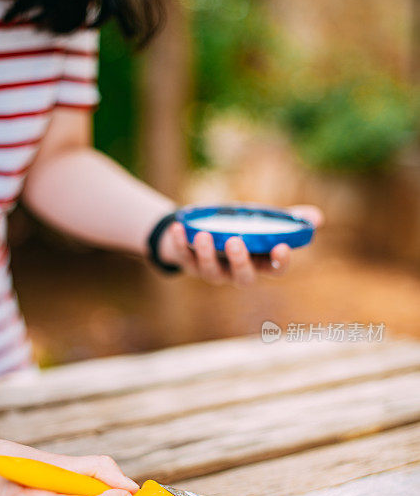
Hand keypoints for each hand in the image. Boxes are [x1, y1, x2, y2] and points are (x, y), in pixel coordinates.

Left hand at [159, 205, 322, 286]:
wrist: (198, 230)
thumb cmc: (239, 228)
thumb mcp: (262, 222)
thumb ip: (287, 220)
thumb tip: (317, 217)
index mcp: (258, 263)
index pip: (274, 271)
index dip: (280, 263)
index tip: (282, 248)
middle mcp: (235, 272)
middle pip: (242, 278)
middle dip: (240, 262)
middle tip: (237, 242)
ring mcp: (211, 270)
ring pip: (210, 271)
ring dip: (206, 254)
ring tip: (204, 235)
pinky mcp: (188, 261)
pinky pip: (182, 256)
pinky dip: (179, 242)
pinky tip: (178, 227)